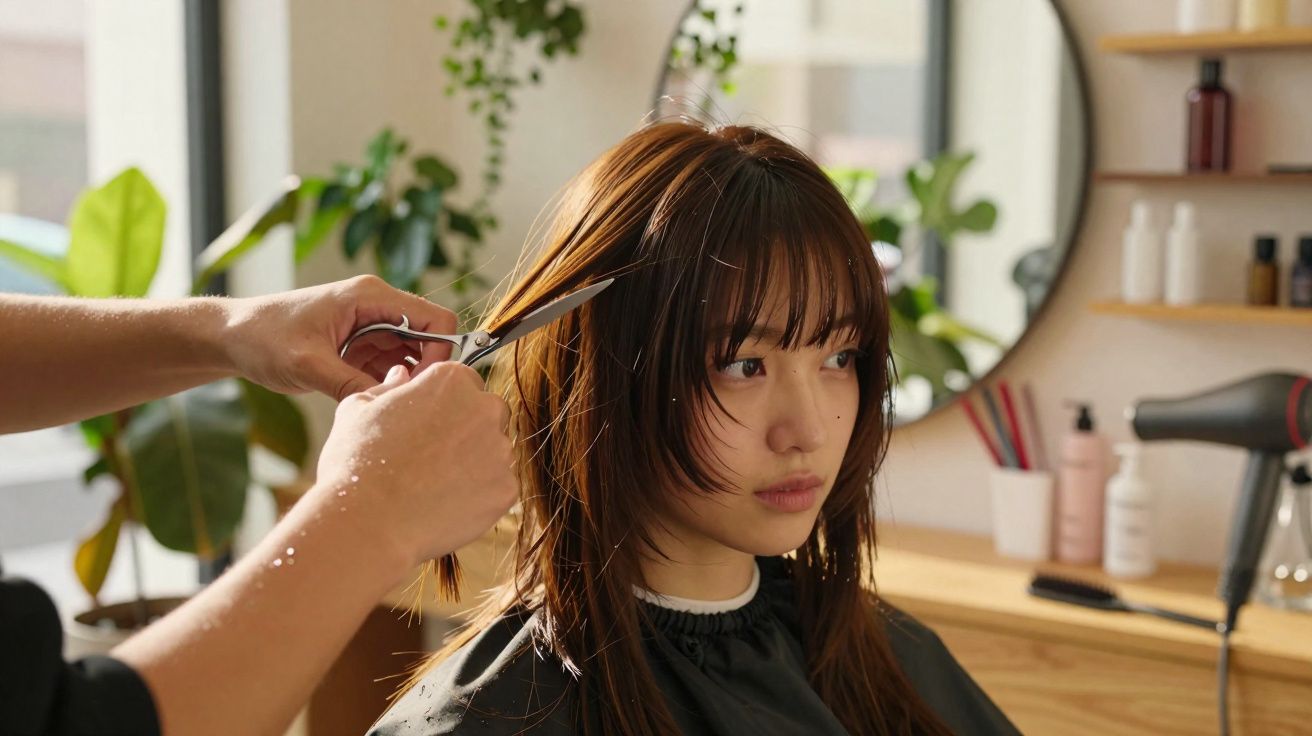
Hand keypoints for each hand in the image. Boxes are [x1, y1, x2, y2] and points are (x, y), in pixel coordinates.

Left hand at [223, 275, 456, 399]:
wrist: (231, 337)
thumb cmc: (263, 338)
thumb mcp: (307, 365)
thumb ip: (352, 383)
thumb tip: (393, 402)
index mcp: (370, 296)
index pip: (435, 319)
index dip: (441, 353)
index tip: (424, 386)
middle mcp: (377, 307)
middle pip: (429, 339)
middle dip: (424, 372)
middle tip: (407, 404)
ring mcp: (371, 327)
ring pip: (412, 357)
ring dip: (405, 382)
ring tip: (387, 407)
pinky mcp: (361, 346)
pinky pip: (390, 367)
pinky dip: (388, 386)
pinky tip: (374, 403)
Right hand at [314, 362, 516, 566]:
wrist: (368, 522)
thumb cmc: (356, 463)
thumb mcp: (357, 410)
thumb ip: (387, 388)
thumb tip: (401, 376)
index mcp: (451, 379)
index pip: (463, 383)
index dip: (443, 406)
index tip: (425, 426)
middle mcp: (484, 407)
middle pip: (487, 414)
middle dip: (467, 431)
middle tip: (432, 458)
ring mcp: (500, 449)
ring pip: (495, 452)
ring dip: (475, 463)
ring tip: (435, 485)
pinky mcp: (506, 488)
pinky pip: (498, 488)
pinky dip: (479, 496)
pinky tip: (446, 505)